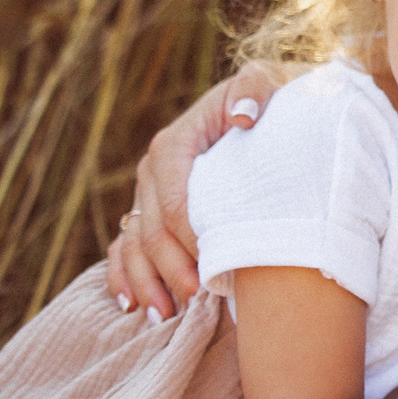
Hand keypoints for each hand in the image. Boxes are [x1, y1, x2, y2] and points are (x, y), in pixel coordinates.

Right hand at [105, 62, 296, 318]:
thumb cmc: (273, 99)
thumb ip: (255, 91)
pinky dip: (125, 277)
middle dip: (169, 268)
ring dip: (145, 281)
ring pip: (132, 244)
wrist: (271, 106)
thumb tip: (244, 118)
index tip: (216, 266)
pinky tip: (133, 305)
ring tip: (164, 314)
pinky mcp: (149, 210)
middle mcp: (153, 170)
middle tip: (197, 297)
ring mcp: (148, 193)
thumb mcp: (268, 84)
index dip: (191, 238)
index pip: (174, 202)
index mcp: (175, 143)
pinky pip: (124, 248)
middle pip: (151, 229)